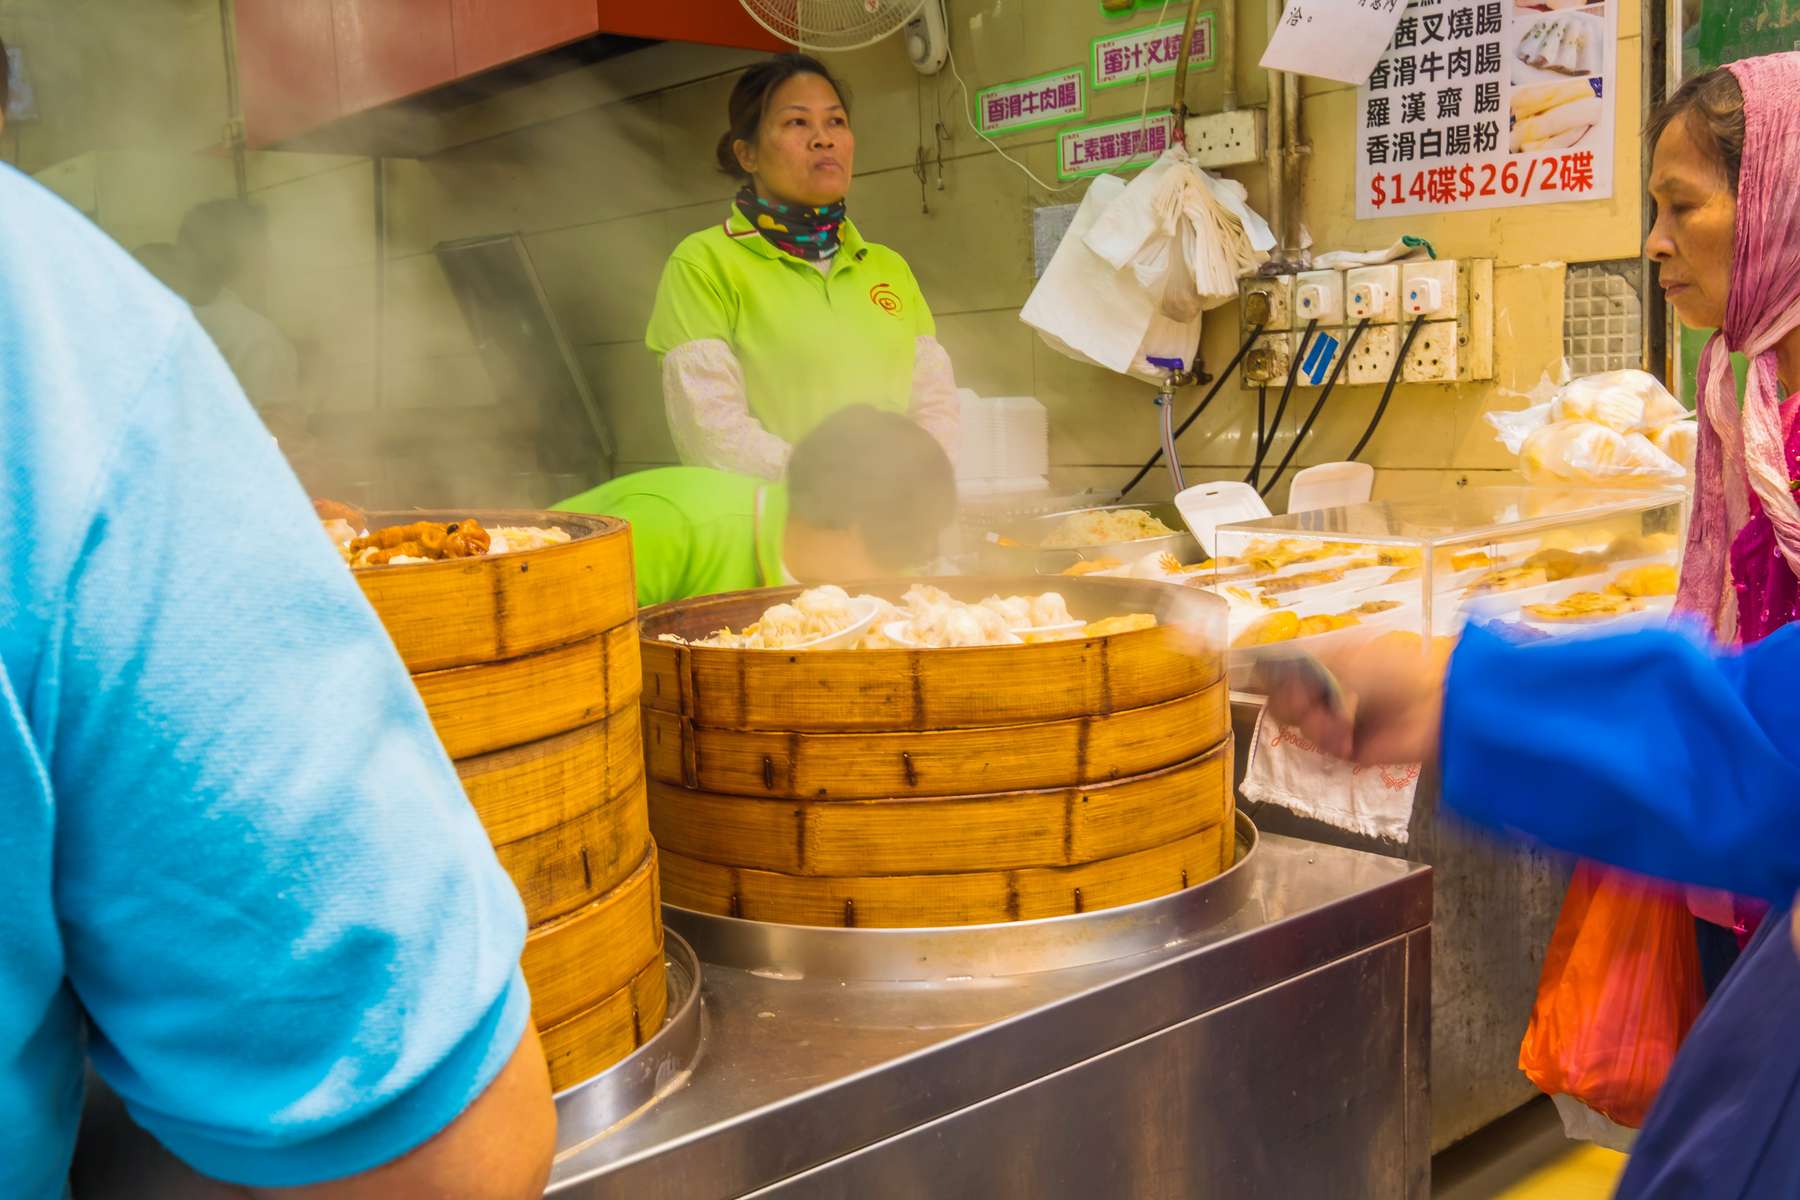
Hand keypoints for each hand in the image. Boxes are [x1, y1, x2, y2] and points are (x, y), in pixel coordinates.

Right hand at [1260, 634, 1450, 765]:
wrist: (1433, 707)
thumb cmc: (1390, 670)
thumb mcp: (1343, 657)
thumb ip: (1301, 667)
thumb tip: (1272, 676)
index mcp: (1329, 663)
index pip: (1286, 671)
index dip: (1277, 677)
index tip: (1277, 679)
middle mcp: (1329, 690)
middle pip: (1286, 700)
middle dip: (1292, 702)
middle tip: (1308, 702)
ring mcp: (1338, 720)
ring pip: (1299, 725)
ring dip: (1314, 723)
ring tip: (1338, 722)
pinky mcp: (1348, 748)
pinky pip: (1321, 747)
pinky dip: (1329, 741)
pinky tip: (1346, 737)